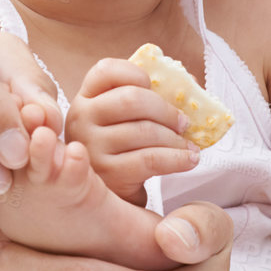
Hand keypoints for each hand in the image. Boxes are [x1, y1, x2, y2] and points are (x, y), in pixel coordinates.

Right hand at [65, 58, 199, 201]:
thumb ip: (142, 101)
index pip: (106, 70)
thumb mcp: (120, 122)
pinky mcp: (107, 173)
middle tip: (183, 122)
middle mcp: (81, 118)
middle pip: (132, 99)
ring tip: (189, 146)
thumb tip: (188, 86)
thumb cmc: (121, 152)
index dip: (135, 73)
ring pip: (145, 130)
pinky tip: (189, 160)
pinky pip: (150, 159)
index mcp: (85, 98)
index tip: (153, 86)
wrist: (110, 199)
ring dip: (176, 139)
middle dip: (166, 110)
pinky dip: (177, 158)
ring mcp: (91, 146)